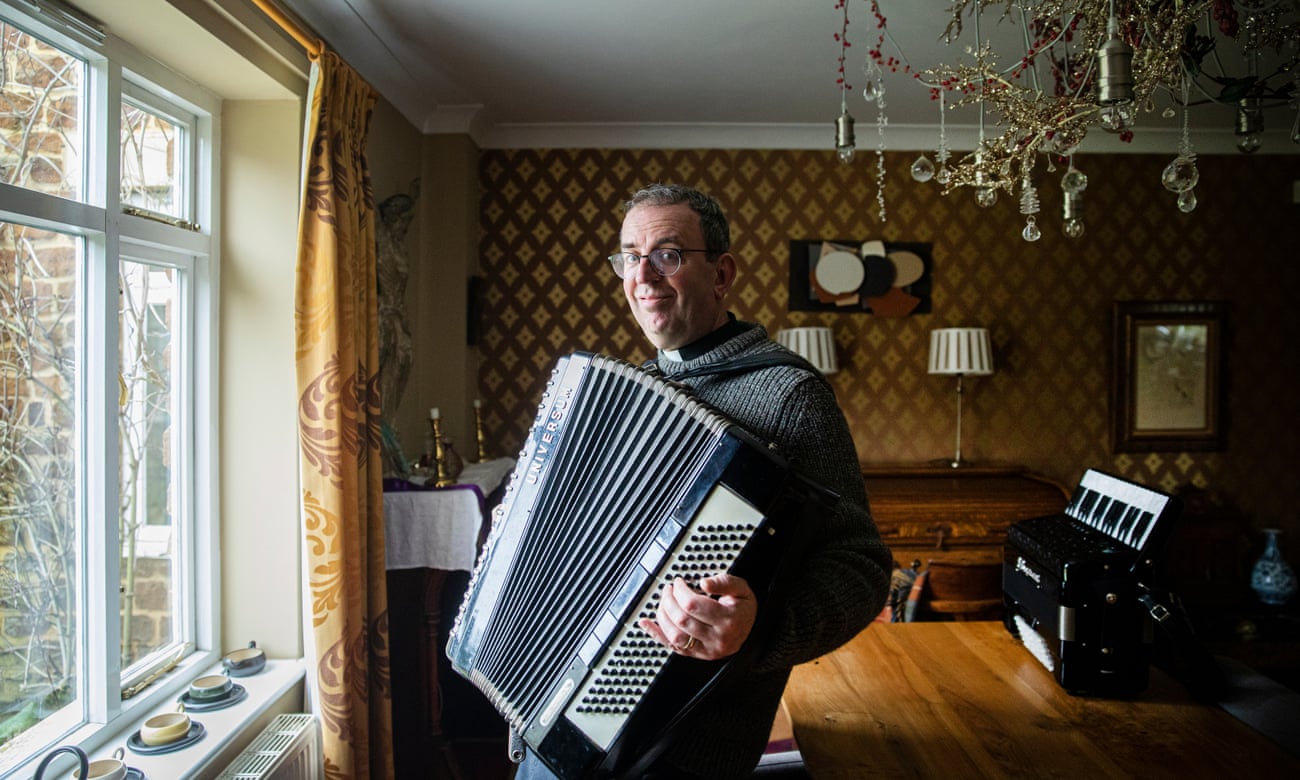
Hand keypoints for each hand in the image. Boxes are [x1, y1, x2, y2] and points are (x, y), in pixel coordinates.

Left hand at [637, 574, 756, 659]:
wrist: (752, 630)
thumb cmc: (744, 608)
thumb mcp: (742, 589)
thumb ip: (724, 582)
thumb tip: (704, 583)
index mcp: (728, 619)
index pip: (693, 605)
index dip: (680, 591)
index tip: (679, 583)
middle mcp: (717, 638)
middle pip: (682, 620)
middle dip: (669, 601)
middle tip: (668, 590)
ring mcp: (706, 649)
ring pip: (675, 636)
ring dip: (662, 617)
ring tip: (663, 603)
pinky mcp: (697, 655)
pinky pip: (672, 647)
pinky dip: (656, 635)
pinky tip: (646, 624)